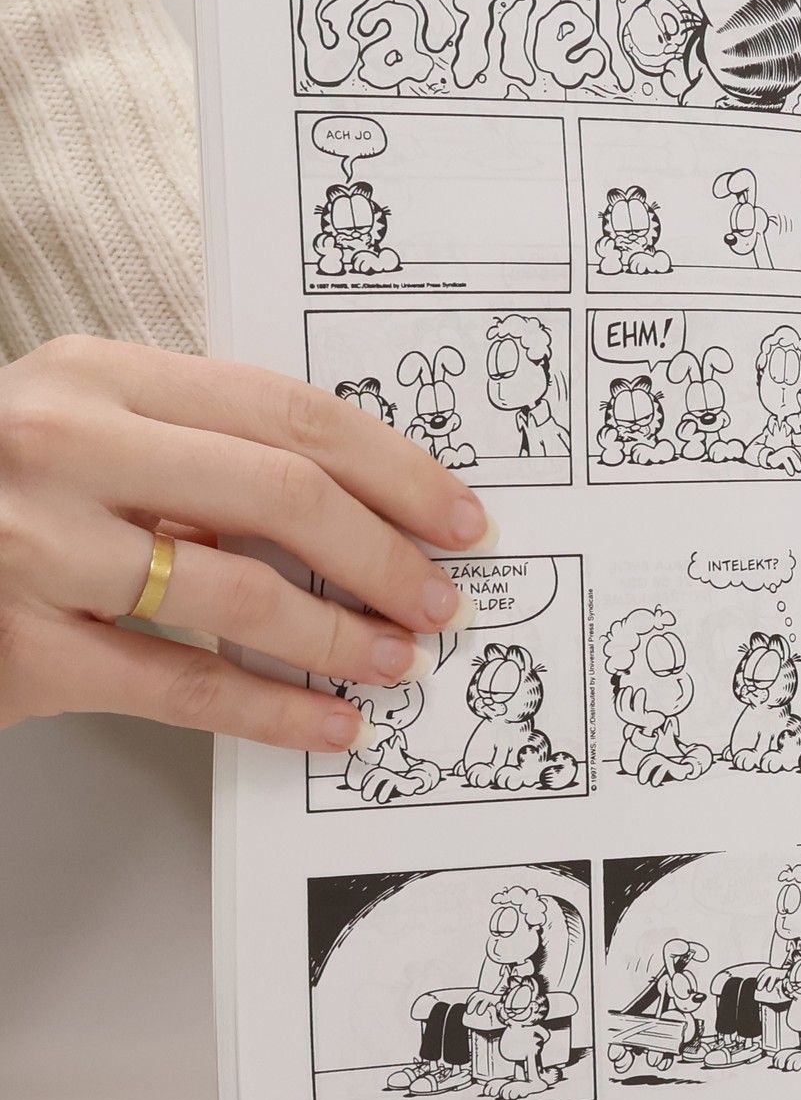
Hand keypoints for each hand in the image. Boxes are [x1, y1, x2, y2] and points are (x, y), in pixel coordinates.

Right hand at [0, 337, 496, 750]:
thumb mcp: (76, 425)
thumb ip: (190, 444)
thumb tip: (353, 502)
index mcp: (95, 376)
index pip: (286, 410)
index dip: (393, 467)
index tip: (457, 514)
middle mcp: (63, 447)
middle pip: (281, 493)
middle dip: (385, 553)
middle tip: (443, 596)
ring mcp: (34, 548)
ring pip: (238, 593)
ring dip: (341, 635)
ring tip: (400, 658)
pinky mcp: (20, 649)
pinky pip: (179, 684)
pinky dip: (271, 709)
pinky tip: (330, 724)